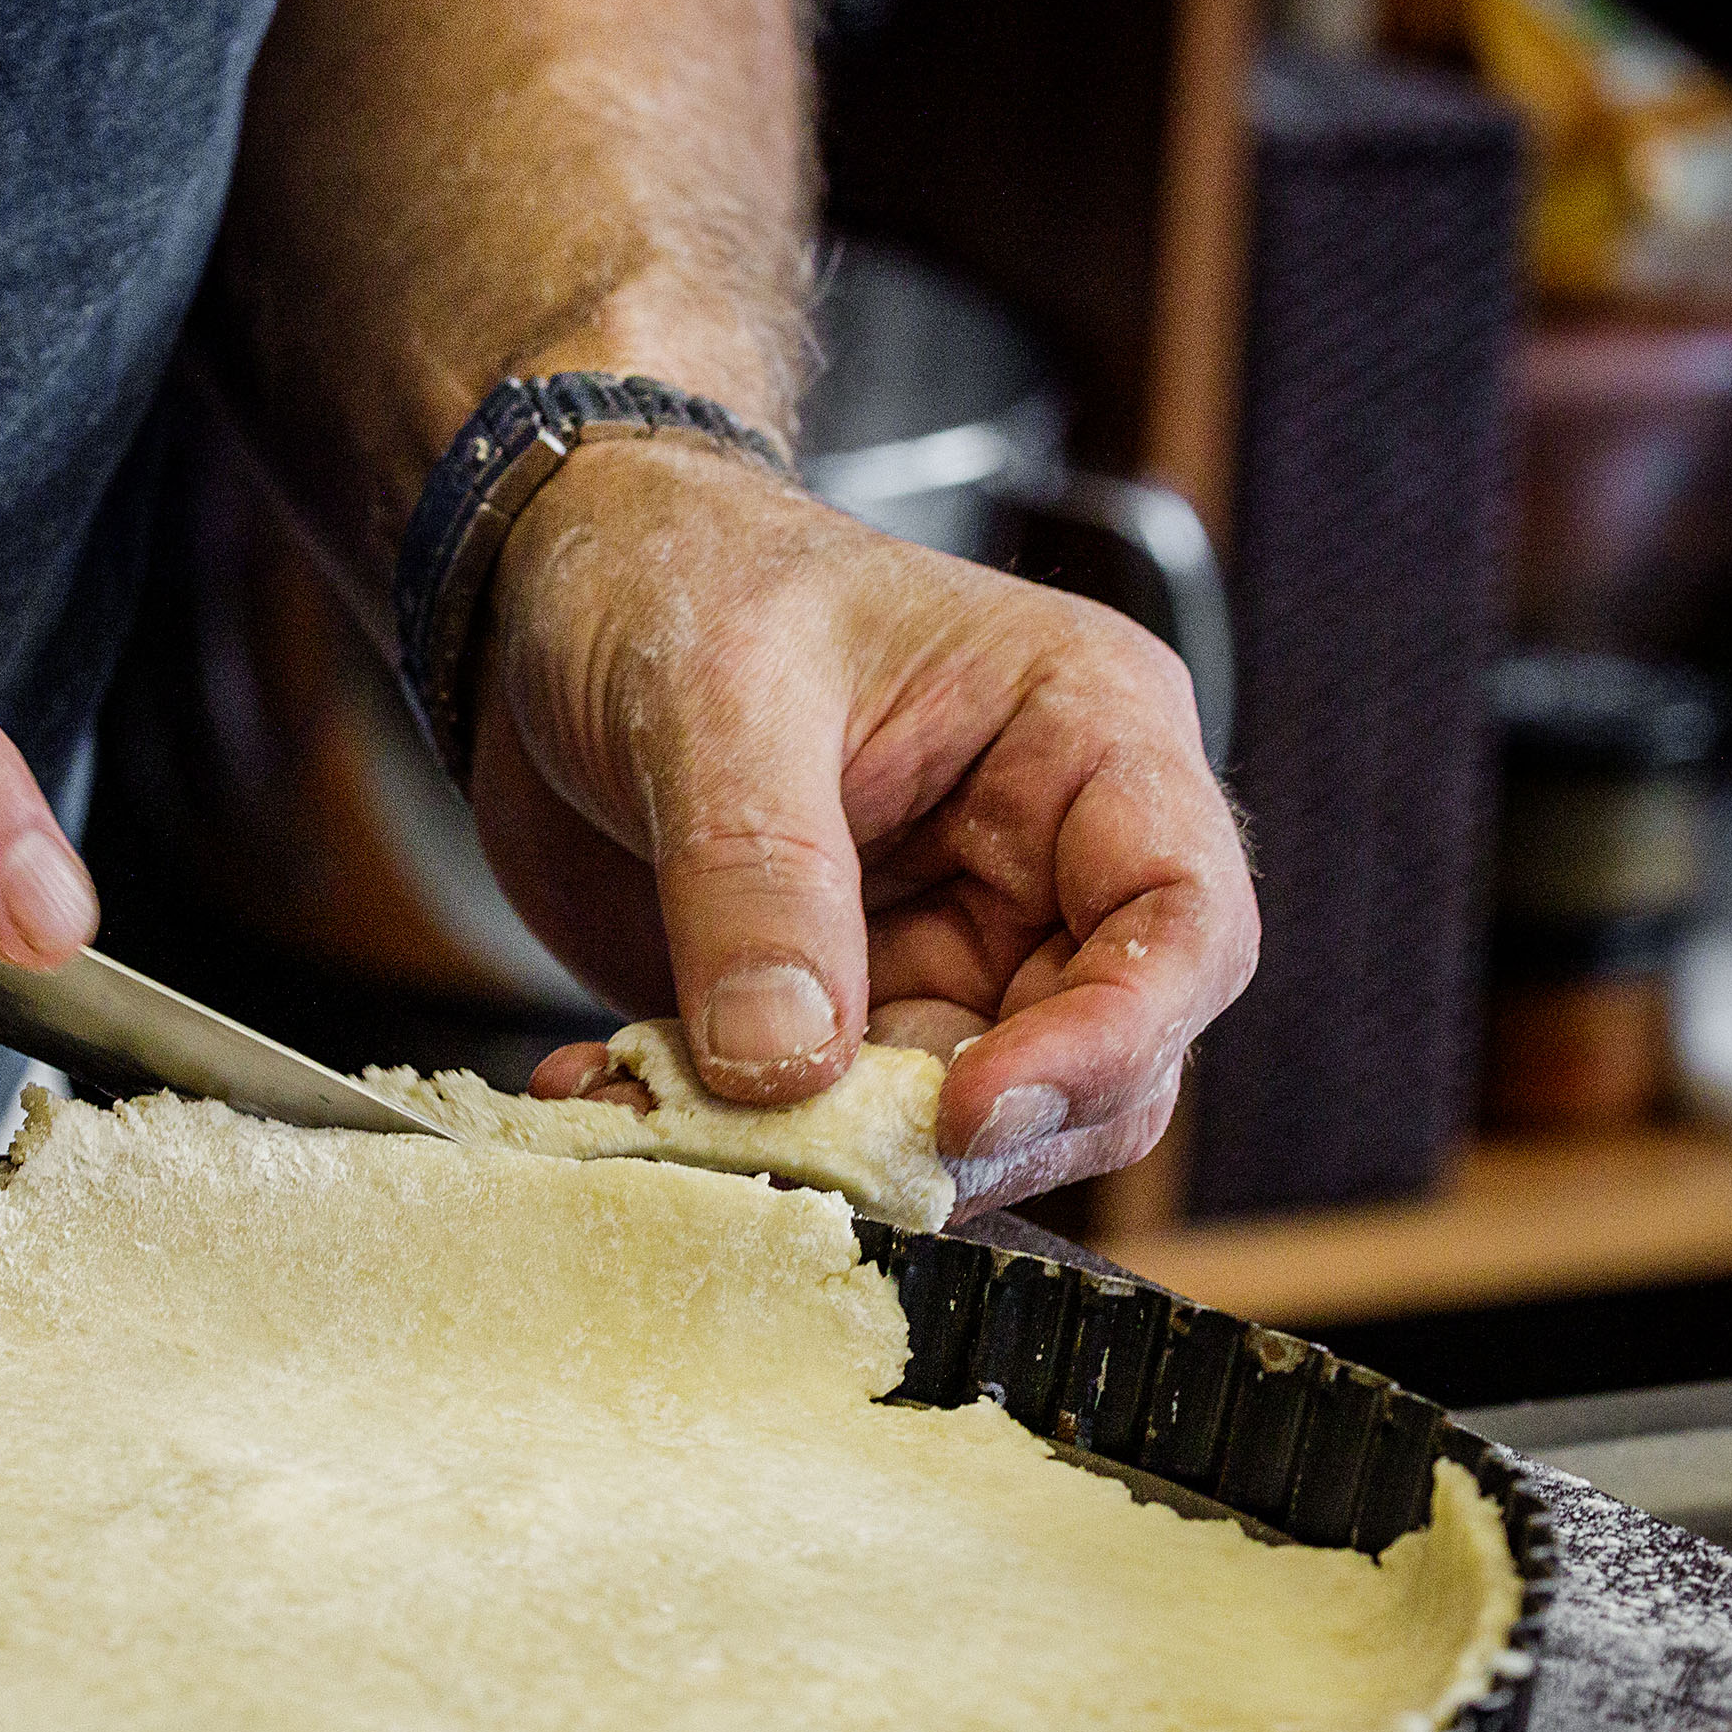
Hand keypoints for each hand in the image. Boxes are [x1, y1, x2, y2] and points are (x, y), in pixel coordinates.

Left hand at [469, 437, 1256, 1209]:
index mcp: (1084, 737)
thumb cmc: (673, 575)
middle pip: (1101, 1067)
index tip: (966, 1109)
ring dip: (830, 1156)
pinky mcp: (846, 1012)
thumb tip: (788, 1069)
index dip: (1109, 1041)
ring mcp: (949, 948)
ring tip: (665, 1115)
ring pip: (965, 1127)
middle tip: (804, 1149)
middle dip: (960, 1134)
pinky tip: (610, 1092)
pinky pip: (832, 1126)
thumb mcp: (712, 694)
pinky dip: (732, 1140)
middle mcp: (1045, 862)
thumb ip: (757, 877)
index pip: (1184, 922)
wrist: (547, 597)